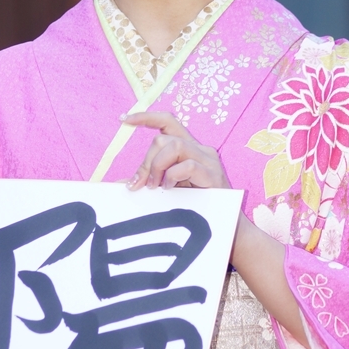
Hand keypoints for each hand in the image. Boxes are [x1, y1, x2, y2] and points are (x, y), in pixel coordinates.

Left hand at [123, 111, 308, 347]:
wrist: (228, 230)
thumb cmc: (196, 209)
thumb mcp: (168, 191)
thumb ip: (149, 182)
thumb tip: (120, 184)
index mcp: (188, 148)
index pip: (167, 121)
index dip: (145, 117)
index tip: (123, 120)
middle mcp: (200, 149)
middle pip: (164, 137)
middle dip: (147, 160)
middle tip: (141, 184)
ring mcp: (209, 160)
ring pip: (175, 145)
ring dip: (158, 166)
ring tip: (156, 187)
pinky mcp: (214, 175)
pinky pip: (188, 165)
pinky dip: (174, 176)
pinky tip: (170, 190)